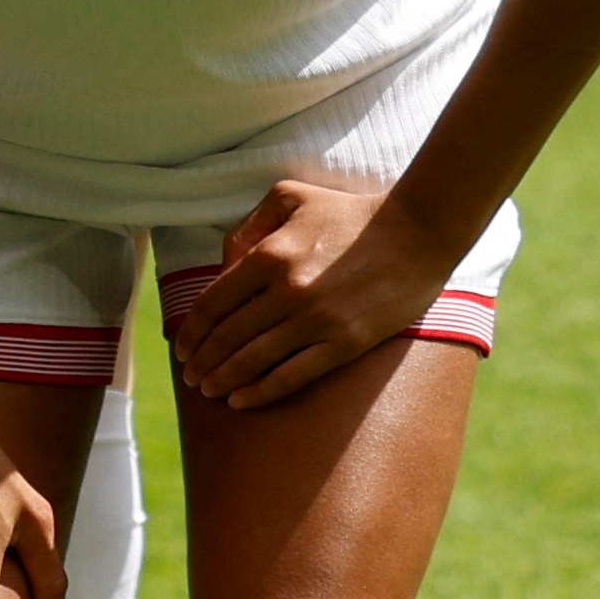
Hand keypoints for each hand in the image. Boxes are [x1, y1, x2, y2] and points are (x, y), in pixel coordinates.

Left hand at [167, 173, 456, 410]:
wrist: (417, 231)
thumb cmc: (349, 212)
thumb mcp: (290, 197)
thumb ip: (249, 225)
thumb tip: (223, 262)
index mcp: (269, 255)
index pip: (213, 303)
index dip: (192, 332)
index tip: (182, 349)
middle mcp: (287, 290)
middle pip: (229, 336)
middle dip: (203, 361)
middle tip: (190, 377)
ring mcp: (317, 319)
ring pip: (255, 359)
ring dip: (225, 379)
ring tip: (209, 391)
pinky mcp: (346, 342)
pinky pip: (294, 374)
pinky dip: (262, 390)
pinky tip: (242, 400)